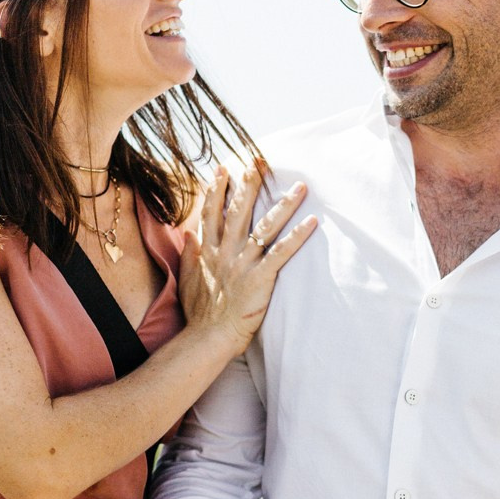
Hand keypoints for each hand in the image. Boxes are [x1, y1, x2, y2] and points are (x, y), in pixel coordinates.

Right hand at [179, 168, 315, 354]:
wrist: (208, 336)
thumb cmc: (200, 312)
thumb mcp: (188, 278)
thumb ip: (190, 254)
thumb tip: (189, 233)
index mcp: (208, 250)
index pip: (212, 212)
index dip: (217, 189)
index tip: (223, 168)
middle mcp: (225, 251)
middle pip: (239, 210)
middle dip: (250, 184)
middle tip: (259, 162)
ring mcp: (243, 263)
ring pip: (265, 226)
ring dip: (284, 204)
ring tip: (299, 186)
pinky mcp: (260, 277)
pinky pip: (282, 252)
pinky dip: (298, 236)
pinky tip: (312, 222)